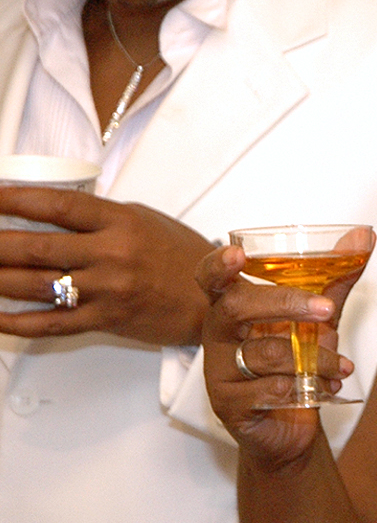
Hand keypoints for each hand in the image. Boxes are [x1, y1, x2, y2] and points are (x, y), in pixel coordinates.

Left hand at [0, 186, 214, 344]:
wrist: (211, 300)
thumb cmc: (182, 258)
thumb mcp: (145, 221)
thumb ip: (102, 217)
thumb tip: (54, 211)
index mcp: (122, 223)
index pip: (60, 206)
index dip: (19, 200)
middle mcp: (112, 255)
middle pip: (38, 247)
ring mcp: (108, 290)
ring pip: (36, 285)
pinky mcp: (105, 320)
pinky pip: (51, 323)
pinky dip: (17, 322)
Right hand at [198, 244, 362, 470]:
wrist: (292, 425)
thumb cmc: (298, 362)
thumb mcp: (319, 318)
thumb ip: (337, 279)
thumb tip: (365, 237)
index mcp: (234, 307)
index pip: (211, 279)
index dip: (219, 265)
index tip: (238, 253)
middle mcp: (219, 336)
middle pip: (236, 307)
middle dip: (286, 303)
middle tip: (326, 309)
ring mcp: (219, 372)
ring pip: (264, 353)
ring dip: (313, 358)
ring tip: (340, 366)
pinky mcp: (228, 406)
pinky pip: (264, 390)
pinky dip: (302, 387)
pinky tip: (323, 389)